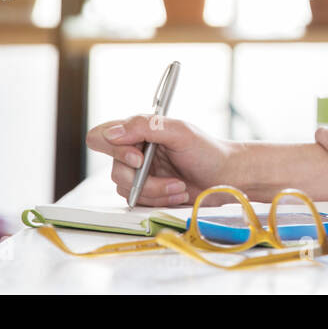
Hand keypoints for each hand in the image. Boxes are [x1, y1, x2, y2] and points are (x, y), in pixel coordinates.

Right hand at [85, 115, 238, 206]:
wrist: (225, 177)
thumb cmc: (207, 151)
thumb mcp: (180, 132)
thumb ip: (146, 126)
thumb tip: (114, 133)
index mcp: (139, 131)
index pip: (102, 135)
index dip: (112, 148)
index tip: (139, 158)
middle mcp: (134, 152)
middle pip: (115, 170)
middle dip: (144, 180)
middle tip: (171, 179)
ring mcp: (138, 174)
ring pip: (126, 190)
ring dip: (156, 191)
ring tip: (180, 186)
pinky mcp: (145, 193)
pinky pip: (138, 202)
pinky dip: (159, 200)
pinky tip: (178, 193)